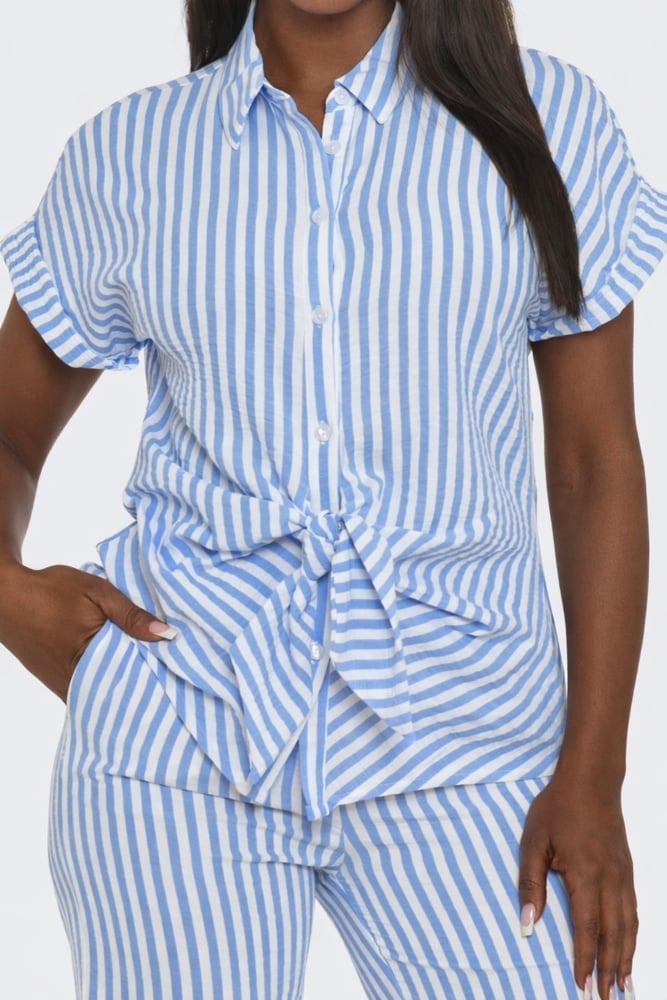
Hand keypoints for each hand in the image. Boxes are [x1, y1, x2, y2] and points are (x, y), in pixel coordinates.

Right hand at [0, 561, 176, 702]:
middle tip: (167, 675)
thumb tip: (167, 635)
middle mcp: (71, 683)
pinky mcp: (54, 680)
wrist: (4, 596)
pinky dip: (103, 678)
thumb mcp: (97, 593)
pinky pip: (86, 686)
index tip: (175, 675)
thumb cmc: (50, 592)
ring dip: (121, 680)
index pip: (128, 683)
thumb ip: (131, 615)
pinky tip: (120, 665)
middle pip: (116, 692)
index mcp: (85, 663)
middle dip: (139, 683)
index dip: (152, 679)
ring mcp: (60, 684)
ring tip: (150, 670)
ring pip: (101, 691)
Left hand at [518, 772, 637, 998]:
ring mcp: (623, 874)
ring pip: (629, 925)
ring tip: (625, 986)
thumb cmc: (557, 808)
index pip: (587, 928)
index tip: (581, 986)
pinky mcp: (627, 868)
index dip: (585, 960)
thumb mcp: (534, 841)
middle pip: (613, 934)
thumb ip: (531, 884)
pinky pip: (634, 909)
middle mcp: (610, 879)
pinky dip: (634, 934)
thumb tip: (528, 925)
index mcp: (586, 875)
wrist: (590, 779)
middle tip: (606, 999)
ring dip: (627, 957)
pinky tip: (631, 947)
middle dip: (610, 970)